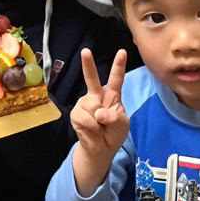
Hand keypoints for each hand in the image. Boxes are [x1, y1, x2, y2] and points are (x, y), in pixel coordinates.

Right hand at [71, 48, 128, 195]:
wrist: (101, 149)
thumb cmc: (114, 133)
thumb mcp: (122, 126)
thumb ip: (115, 118)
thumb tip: (99, 114)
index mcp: (112, 95)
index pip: (116, 78)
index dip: (118, 65)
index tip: (122, 52)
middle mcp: (96, 96)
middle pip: (91, 78)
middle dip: (87, 64)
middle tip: (85, 51)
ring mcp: (85, 104)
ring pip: (92, 106)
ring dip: (98, 121)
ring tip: (100, 127)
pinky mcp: (76, 114)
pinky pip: (84, 117)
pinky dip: (91, 126)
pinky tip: (92, 129)